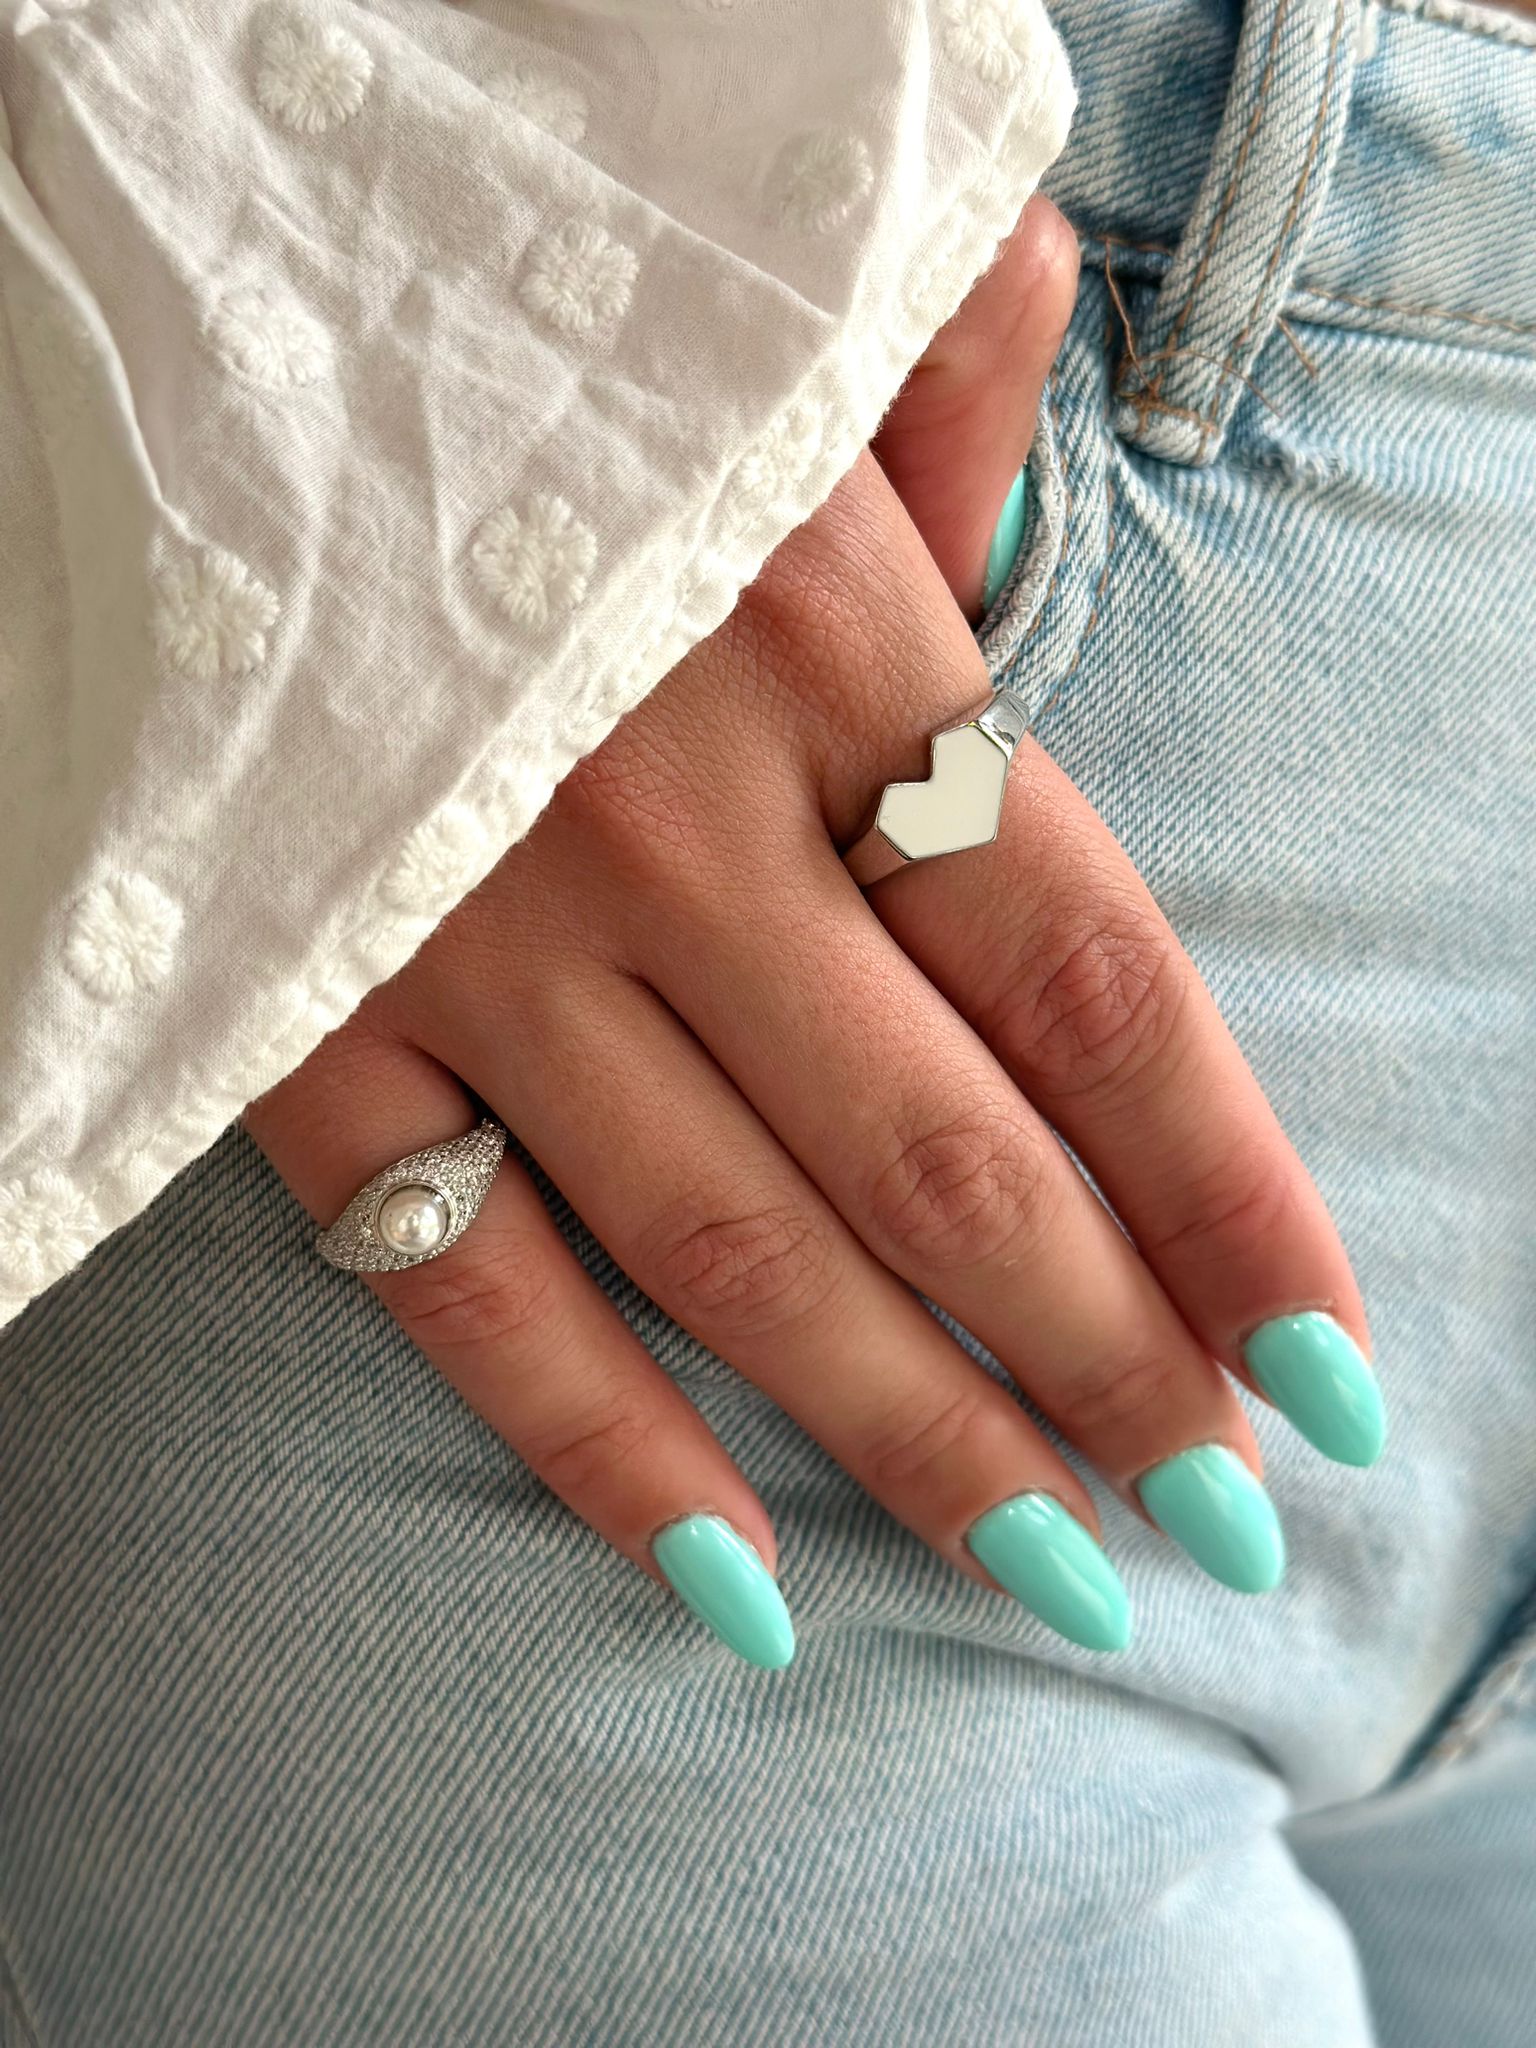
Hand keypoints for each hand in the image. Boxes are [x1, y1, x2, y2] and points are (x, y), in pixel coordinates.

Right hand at [245, 204, 1379, 1668]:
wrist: (164, 305)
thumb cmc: (511, 315)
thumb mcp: (764, 304)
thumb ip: (946, 389)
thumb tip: (1039, 530)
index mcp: (817, 634)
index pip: (1089, 983)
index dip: (1227, 1196)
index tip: (1322, 1366)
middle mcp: (664, 816)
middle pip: (943, 1157)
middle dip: (1101, 1355)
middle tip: (1211, 1509)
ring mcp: (472, 933)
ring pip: (733, 1250)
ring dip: (911, 1434)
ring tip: (1051, 1569)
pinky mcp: (299, 1015)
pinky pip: (464, 1278)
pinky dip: (600, 1448)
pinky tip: (737, 1581)